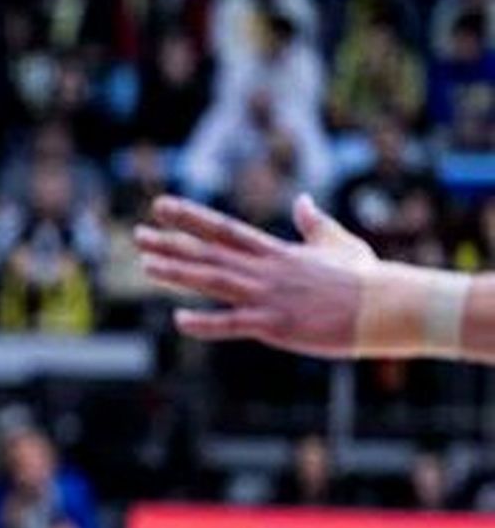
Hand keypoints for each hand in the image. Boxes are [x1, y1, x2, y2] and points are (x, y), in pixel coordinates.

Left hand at [135, 194, 375, 356]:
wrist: (388, 306)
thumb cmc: (368, 279)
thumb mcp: (339, 243)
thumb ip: (314, 224)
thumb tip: (302, 201)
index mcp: (277, 252)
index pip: (224, 229)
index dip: (190, 217)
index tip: (161, 206)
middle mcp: (266, 270)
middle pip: (209, 253)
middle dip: (171, 244)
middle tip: (138, 235)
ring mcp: (268, 297)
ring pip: (213, 281)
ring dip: (177, 273)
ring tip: (145, 265)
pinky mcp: (275, 326)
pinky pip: (232, 324)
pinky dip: (205, 323)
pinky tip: (179, 320)